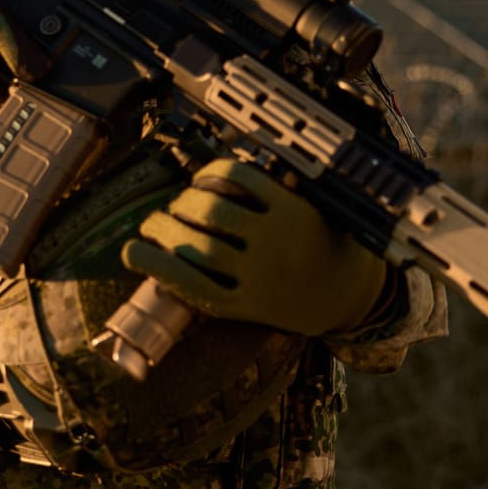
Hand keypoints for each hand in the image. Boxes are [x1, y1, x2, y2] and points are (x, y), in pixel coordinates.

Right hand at [121, 159, 385, 336]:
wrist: (357, 288)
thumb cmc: (297, 302)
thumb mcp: (257, 314)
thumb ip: (218, 297)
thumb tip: (162, 272)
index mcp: (247, 305)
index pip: (186, 283)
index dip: (152, 264)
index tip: (130, 251)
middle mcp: (261, 271)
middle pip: (194, 244)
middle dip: (161, 228)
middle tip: (150, 223)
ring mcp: (278, 236)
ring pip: (213, 210)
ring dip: (184, 202)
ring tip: (177, 205)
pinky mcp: (293, 207)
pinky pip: (243, 180)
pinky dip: (214, 174)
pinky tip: (203, 180)